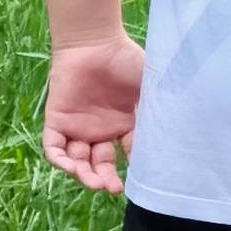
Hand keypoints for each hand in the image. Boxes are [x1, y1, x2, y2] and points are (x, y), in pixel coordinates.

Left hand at [42, 32, 144, 193]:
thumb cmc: (126, 60)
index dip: (134, 167)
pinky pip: (54, 148)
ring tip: (95, 183)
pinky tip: (71, 168)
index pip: (128, 154)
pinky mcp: (57, 120)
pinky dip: (60, 161)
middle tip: (113, 188)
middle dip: (106, 179)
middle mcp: (101, 130)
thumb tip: (176, 139)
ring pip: (78, 161)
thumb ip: (157, 112)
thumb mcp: (148, 89)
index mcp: (124, 124)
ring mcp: (78, 127)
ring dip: (84, 175)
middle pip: (101, 164)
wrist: (95, 41)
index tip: (141, 174)